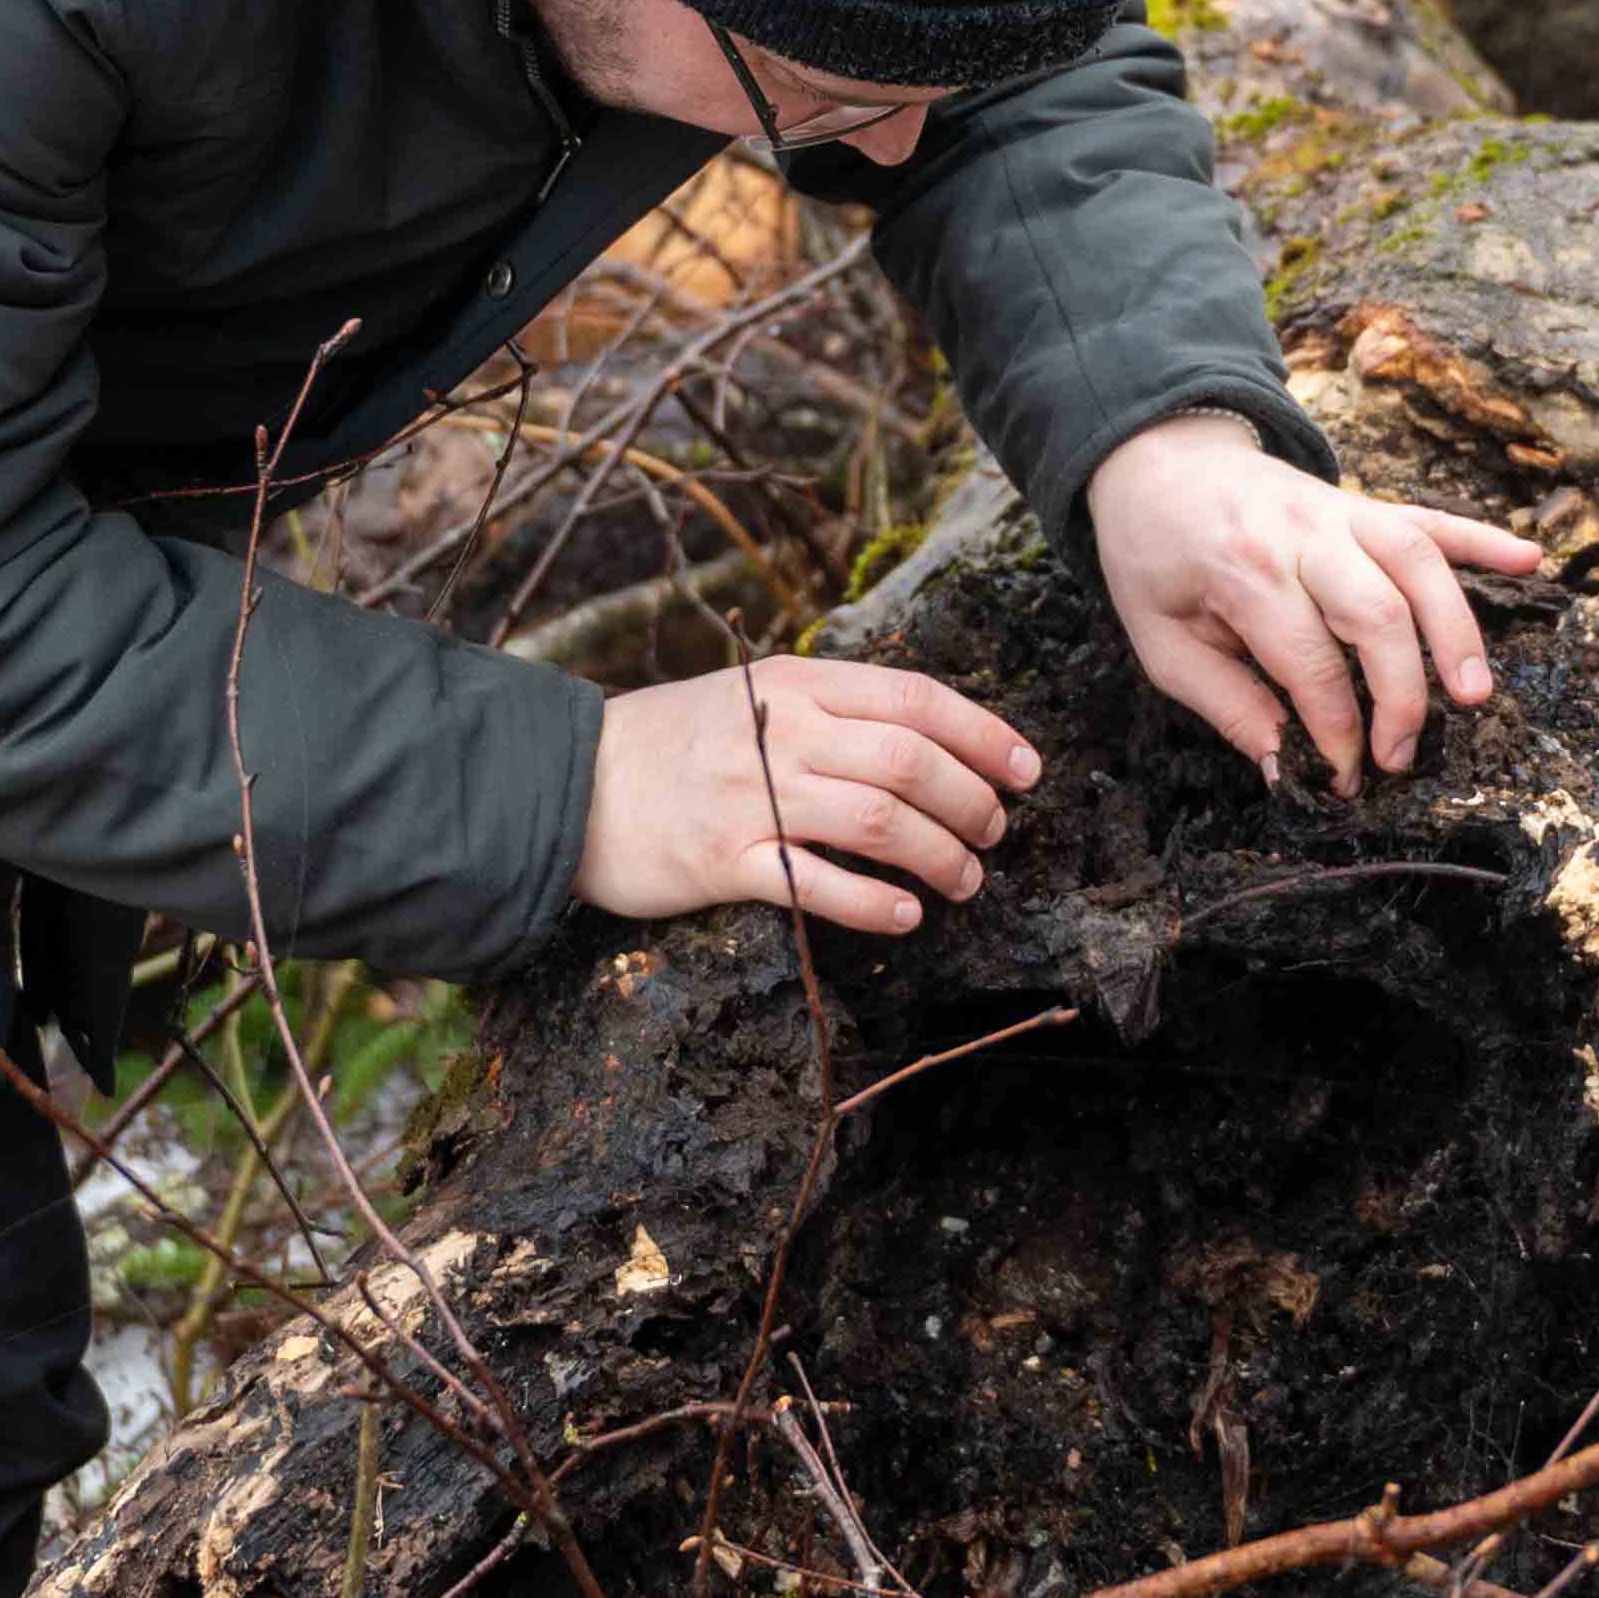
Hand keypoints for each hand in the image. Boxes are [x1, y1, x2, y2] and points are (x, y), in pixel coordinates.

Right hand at [579, 660, 1039, 935]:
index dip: (985, 736)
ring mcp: (751, 797)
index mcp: (797, 682)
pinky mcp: (722, 861)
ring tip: (964, 881)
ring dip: (940, 856)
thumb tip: (932, 739)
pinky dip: (874, 903)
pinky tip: (905, 916)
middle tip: (993, 835)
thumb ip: (832, 708)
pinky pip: (815, 884)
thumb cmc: (675, 741)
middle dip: (973, 802)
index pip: (915, 698)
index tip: (1028, 770)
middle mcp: (780, 732)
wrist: (570, 780)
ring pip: (878, 822)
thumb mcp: (754, 696)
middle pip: (910, 761)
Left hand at [1085, 413, 1546, 792]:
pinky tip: (1529, 561)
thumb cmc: (1154, 558)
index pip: (1310, 663)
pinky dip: (1483, 538)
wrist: (1155, 459)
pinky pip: (1431, 518)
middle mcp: (1301, 536)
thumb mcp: (1159, 640)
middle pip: (1377, 613)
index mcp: (1242, 572)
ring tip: (1474, 693)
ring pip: (1418, 563)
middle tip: (1402, 758)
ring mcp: (1340, 512)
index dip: (1335, 731)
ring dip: (1456, 629)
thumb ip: (1225, 702)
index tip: (1344, 778)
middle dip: (1400, 696)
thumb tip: (1283, 766)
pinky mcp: (1363, 503)